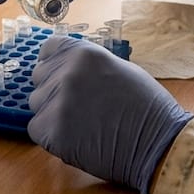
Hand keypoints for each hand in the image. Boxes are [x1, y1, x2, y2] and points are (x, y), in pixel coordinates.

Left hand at [27, 36, 192, 193]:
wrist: (158, 144)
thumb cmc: (146, 107)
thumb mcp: (119, 69)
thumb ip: (88, 65)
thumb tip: (65, 66)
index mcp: (84, 53)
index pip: (48, 49)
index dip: (54, 63)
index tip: (62, 75)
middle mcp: (67, 73)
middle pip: (39, 77)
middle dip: (54, 89)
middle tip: (79, 105)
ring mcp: (58, 102)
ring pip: (37, 104)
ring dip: (52, 112)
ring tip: (81, 123)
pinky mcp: (53, 132)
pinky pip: (36, 128)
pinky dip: (50, 134)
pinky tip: (75, 137)